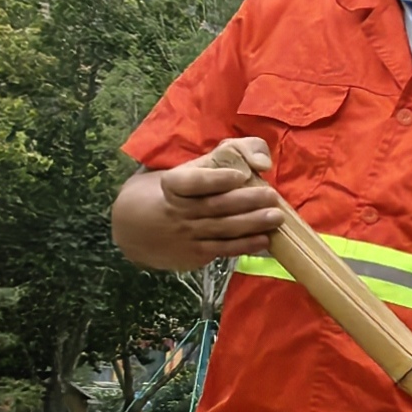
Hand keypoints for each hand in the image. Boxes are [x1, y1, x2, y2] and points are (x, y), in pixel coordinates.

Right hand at [156, 138, 285, 259]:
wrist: (136, 228)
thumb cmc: (170, 191)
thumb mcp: (183, 169)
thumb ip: (219, 157)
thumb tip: (258, 159)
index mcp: (172, 185)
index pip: (191, 183)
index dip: (215, 179)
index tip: (240, 174)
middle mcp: (178, 211)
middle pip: (214, 206)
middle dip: (246, 201)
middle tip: (271, 195)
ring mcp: (186, 235)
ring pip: (222, 229)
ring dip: (251, 224)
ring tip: (275, 216)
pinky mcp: (195, 254)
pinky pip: (222, 249)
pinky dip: (244, 245)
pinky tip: (264, 239)